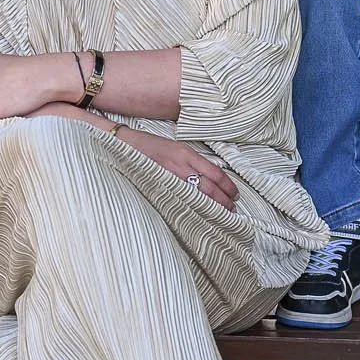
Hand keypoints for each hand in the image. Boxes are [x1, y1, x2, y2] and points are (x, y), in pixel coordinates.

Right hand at [115, 130, 237, 208]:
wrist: (125, 144)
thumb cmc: (152, 146)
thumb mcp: (177, 148)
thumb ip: (193, 162)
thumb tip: (212, 178)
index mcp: (186, 153)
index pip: (215, 173)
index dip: (228, 186)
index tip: (235, 195)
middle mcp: (179, 165)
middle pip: (209, 188)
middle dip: (223, 201)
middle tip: (232, 209)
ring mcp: (168, 177)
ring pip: (196, 197)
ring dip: (211, 207)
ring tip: (220, 215)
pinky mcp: (158, 185)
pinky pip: (180, 200)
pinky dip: (192, 208)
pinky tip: (198, 214)